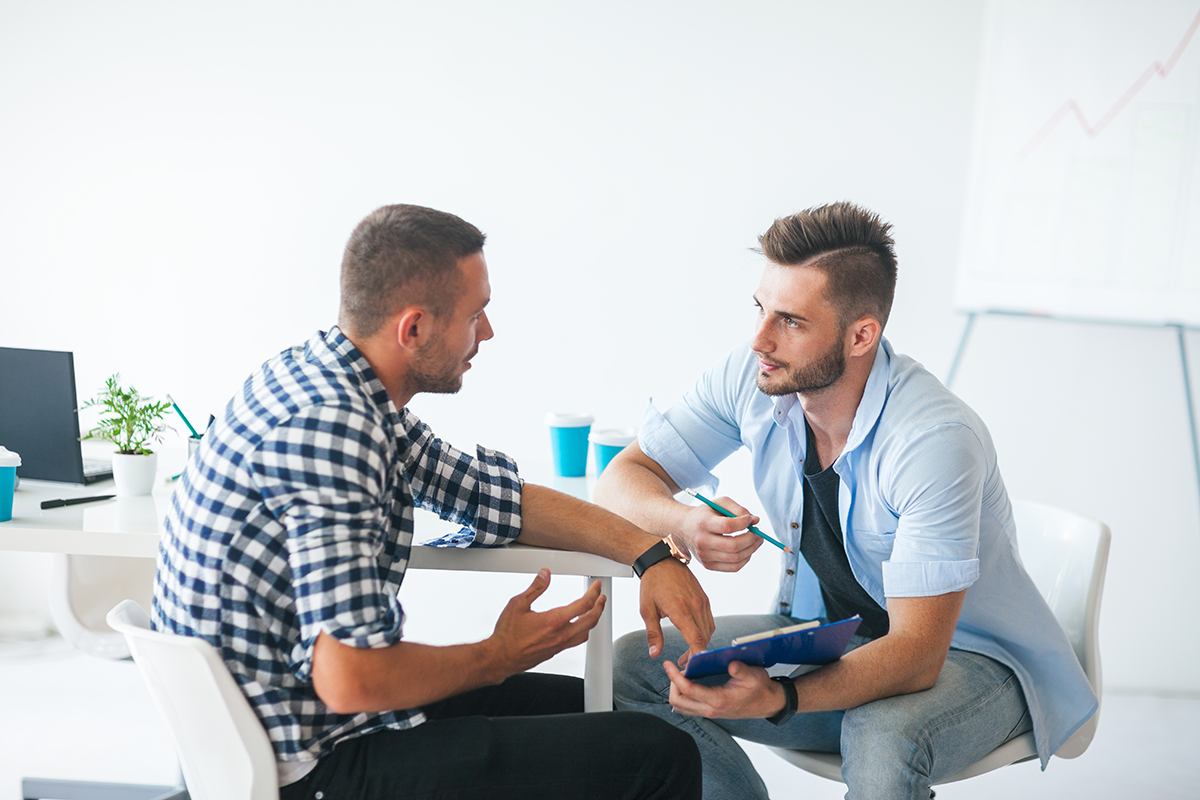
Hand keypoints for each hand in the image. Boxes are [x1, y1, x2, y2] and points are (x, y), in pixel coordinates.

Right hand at [486, 569, 605, 679]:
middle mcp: (561, 635)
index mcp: (554, 620)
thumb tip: (545, 574)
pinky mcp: (555, 652)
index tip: (596, 586)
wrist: (500, 657)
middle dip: (599, 606)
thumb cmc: (507, 634)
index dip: (593, 593)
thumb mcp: (518, 604)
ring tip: (594, 610)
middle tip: (601, 596)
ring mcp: (559, 645)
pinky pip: (576, 641)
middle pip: (591, 620)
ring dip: (593, 620)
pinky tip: (578, 626)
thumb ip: (535, 588)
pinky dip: (583, 631)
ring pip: (586, 633)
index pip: (583, 605)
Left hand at [638, 558, 713, 664]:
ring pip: (709, 629)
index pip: (696, 639)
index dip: (696, 656)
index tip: (690, 666)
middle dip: (697, 653)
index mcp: (681, 610)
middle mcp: (695, 606)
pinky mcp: (704, 598)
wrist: (661, 560)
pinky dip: (705, 631)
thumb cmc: (652, 584)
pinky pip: (709, 620)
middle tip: (685, 663)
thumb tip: (655, 653)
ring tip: (688, 651)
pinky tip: (694, 636)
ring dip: (702, 643)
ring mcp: (702, 601)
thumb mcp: (647, 610)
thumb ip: (653, 634)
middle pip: (704, 638)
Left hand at [663, 659, 786, 719]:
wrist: (768, 703)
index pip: (688, 690)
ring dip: (676, 691)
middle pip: (678, 702)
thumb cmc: (760, 688)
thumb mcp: (754, 675)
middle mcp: (711, 709)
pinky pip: (688, 708)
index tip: (667, 664)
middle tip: (674, 669)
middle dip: (672, 684)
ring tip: (680, 675)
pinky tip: (686, 682)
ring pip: (681, 707)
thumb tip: (730, 663)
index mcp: (719, 699)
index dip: (675, 677)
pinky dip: (682, 696)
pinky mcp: (710, 712)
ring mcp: (709, 712)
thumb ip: (741, 669)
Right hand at [675, 496, 764, 571]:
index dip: (744, 523)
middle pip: (733, 546)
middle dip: (751, 539)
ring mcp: (704, 556)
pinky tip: (747, 549)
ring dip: (751, 549)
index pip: (727, 526)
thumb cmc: (705, 514)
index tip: (751, 519)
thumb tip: (755, 521)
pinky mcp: (708, 565)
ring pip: (736, 558)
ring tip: (756, 540)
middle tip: (758, 532)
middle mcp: (702, 541)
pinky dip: (745, 559)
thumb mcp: (719, 503)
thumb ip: (738, 509)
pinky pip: (733, 567)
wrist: (684, 528)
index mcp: (703, 523)